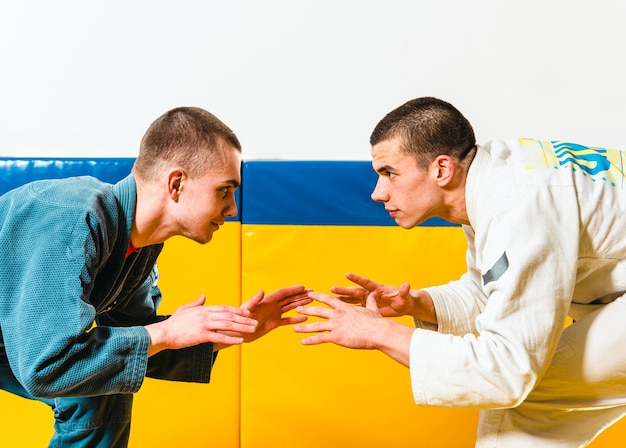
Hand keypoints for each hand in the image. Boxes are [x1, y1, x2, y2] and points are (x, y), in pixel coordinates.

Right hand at [145, 295, 257, 355]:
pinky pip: (220, 337)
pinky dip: (232, 338)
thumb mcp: (185, 309)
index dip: (237, 310)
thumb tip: (203, 295)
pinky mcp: (202, 335)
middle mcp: (206, 315)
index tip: (247, 313)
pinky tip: (240, 340)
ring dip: (242, 327)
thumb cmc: (172, 323)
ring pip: (228, 325)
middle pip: (229, 315)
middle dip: (244, 319)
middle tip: (255, 321)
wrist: (163, 333)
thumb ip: (196, 303)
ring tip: (252, 330)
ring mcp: (204, 324)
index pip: (224, 308)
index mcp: (203, 309)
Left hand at [234, 285, 311, 342]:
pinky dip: (296, 319)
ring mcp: (274, 314)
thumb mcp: (246, 309)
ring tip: (312, 300)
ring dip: (300, 304)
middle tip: (313, 292)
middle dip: (300, 295)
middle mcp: (272, 306)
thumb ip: (254, 300)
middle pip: (289, 298)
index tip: (304, 287)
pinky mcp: (274, 323)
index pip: (283, 293)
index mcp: (267, 301)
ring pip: (290, 307)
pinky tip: (305, 318)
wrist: (238, 332)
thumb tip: (261, 291)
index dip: (293, 290)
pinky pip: (287, 320)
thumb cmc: (239, 320)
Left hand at [294, 291, 412, 365]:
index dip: (318, 296)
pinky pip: (320, 339)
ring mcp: (335, 326)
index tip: (310, 294)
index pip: (328, 300)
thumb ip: (370, 301)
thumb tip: (373, 293)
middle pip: (318, 311)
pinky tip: (302, 342)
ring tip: (294, 327)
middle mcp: (337, 315)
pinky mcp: (336, 337)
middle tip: (296, 309)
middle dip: (306, 310)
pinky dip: (311, 340)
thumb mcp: (372, 309)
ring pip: (316, 326)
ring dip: (304, 327)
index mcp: (344, 308)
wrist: (377, 332)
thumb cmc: (376, 322)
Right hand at [331, 272, 413, 317]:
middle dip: (343, 290)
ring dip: (341, 300)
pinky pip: (354, 309)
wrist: (403, 306)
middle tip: (332, 288)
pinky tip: (336, 311)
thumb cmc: (404, 300)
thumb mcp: (405, 296)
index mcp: (378, 289)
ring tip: (329, 299)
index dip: (356, 279)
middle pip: (355, 292)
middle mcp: (369, 294)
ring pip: (351, 300)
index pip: (366, 283)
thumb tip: (407, 285)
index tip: (347, 274)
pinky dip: (346, 310)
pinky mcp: (366, 308)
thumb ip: (403, 291)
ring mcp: (367, 301)